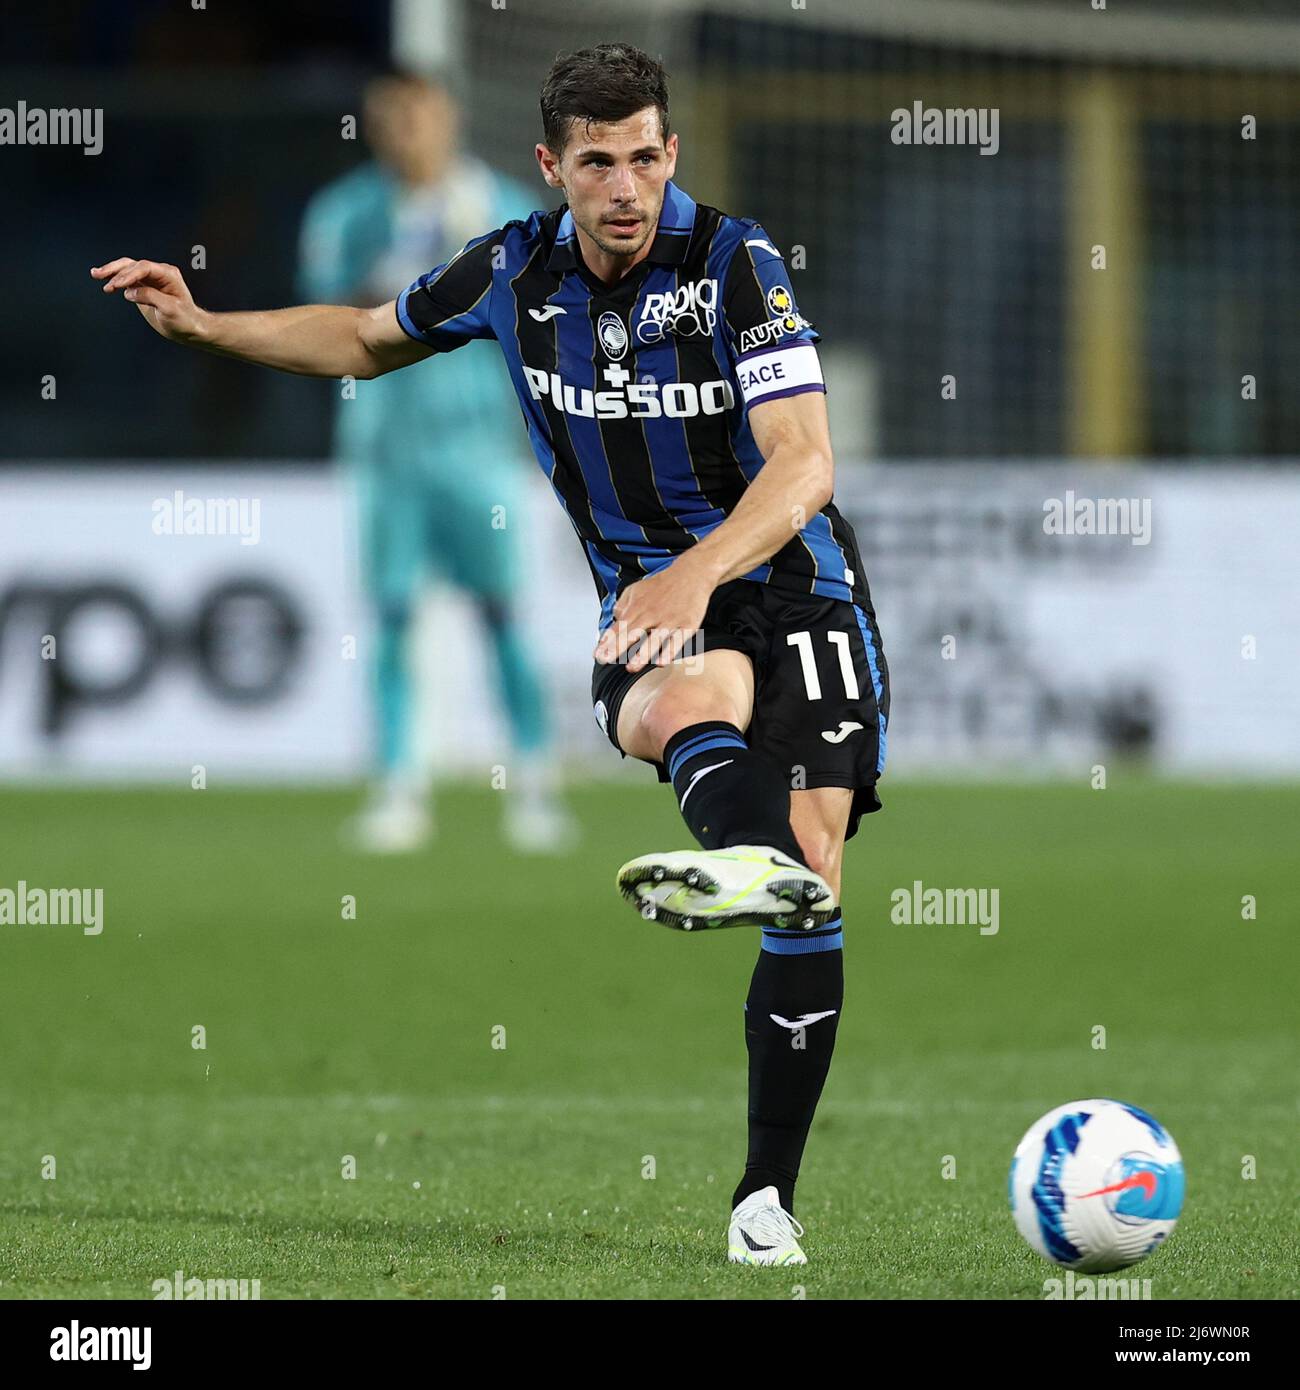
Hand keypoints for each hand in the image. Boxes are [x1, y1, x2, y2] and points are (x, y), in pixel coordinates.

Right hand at [91, 258, 207, 343]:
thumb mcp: (170, 309)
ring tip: (96, 274)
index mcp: (168, 274)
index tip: (117, 284)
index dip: (129, 274)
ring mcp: (149, 280)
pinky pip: (126, 280)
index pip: (144, 268)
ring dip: (111, 272)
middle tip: (101, 277)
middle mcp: (158, 274)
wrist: (189, 329)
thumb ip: (150, 297)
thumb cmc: (185, 319)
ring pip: (127, 270)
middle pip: (132, 265)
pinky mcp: (143, 288)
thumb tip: (130, 292)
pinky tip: (104, 281)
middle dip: (116, 271)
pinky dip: (114, 280)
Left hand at [593, 552, 718, 671]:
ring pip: (655, 640)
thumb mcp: (636, 589)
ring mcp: (669, 621)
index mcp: (637, 607)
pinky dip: (669, 652)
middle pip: (632, 633)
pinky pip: (677, 641)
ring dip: (642, 654)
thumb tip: (613, 620)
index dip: (607, 642)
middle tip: (605, 660)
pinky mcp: (687, 625)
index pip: (618, 627)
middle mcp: (652, 614)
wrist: (691, 575)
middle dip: (617, 648)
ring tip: (631, 667)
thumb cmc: (662, 585)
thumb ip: (622, 605)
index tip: (597, 655)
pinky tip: (661, 662)